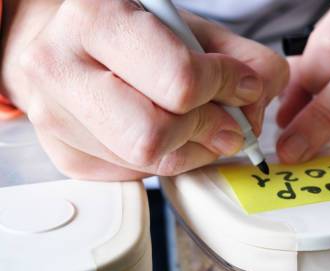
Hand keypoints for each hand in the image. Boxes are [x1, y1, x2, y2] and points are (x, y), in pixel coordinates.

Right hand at [1, 0, 287, 179]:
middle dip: (207, 131)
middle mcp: (59, 68)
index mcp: (95, 19)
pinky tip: (170, 136)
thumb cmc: (136, 35)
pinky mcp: (65, 155)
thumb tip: (258, 102)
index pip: (178, 80)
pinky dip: (168, 161)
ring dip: (194, 151)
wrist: (71, 45)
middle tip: (228, 124)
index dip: (224, 89)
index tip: (241, 87)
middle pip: (155, 135)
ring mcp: (54, 118)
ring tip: (202, 128)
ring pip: (147, 162)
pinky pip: (135, 176)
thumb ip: (243, 58)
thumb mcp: (193, 29)